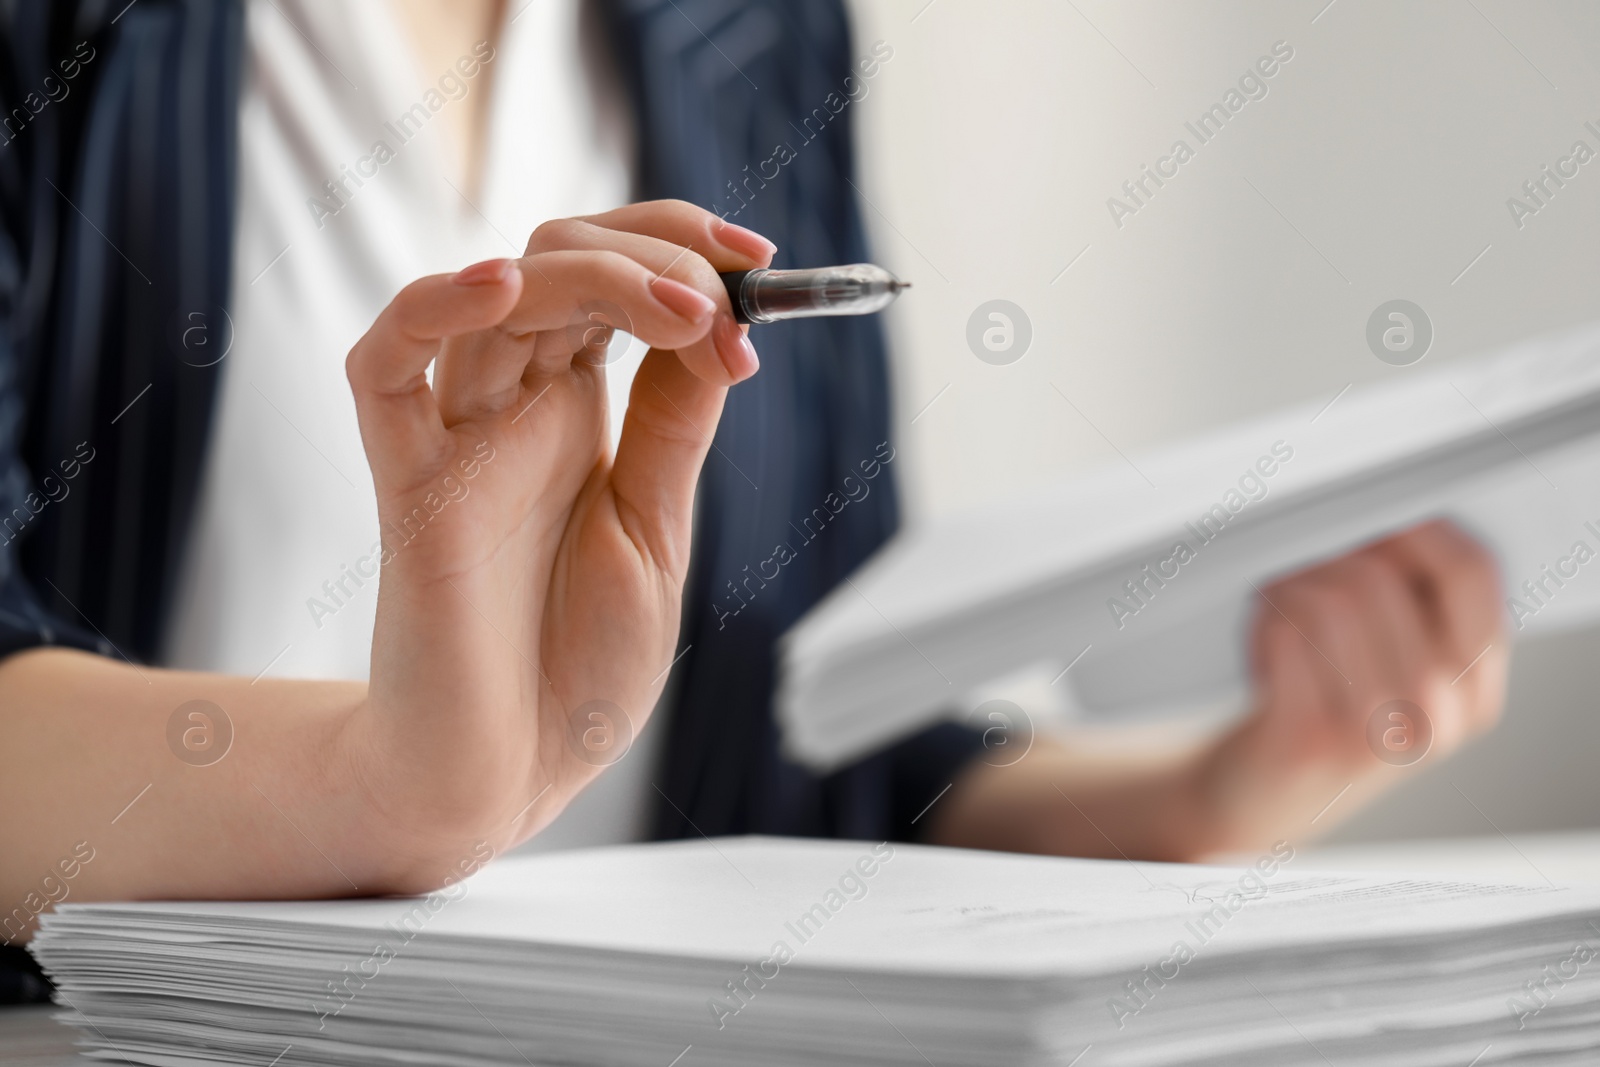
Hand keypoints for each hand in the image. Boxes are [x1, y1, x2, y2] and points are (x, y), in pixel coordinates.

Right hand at [341, 201, 774, 885]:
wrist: (510, 772)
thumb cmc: (578, 666)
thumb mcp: (657, 532)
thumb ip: (671, 427)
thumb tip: (717, 324)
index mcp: (579, 415)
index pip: (616, 281)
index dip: (684, 249)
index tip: (763, 263)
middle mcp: (515, 408)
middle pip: (562, 262)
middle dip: (656, 252)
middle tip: (725, 300)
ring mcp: (458, 437)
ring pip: (497, 296)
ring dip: (594, 274)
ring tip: (681, 309)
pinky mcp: (407, 484)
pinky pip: (383, 371)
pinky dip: (427, 312)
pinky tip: (496, 286)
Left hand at [1190, 520, 1507, 852]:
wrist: (1262, 795)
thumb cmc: (1326, 710)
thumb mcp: (1395, 666)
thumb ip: (1415, 604)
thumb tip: (1390, 510)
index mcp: (1475, 687)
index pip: (1472, 573)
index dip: (1416, 528)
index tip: (1373, 518)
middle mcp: (1438, 715)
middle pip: (1382, 577)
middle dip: (1326, 559)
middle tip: (1298, 574)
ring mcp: (1375, 735)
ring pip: (1330, 599)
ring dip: (1288, 589)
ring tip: (1277, 608)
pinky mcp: (1309, 741)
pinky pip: (1284, 633)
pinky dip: (1262, 623)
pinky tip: (1262, 647)